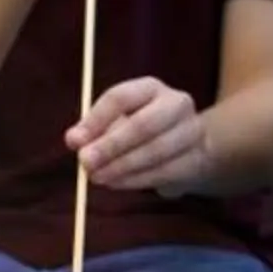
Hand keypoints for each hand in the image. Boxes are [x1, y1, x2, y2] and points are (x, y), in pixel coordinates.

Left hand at [65, 77, 211, 194]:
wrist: (187, 148)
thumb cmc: (139, 131)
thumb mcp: (114, 123)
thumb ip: (92, 130)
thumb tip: (74, 139)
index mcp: (150, 88)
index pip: (121, 98)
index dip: (96, 120)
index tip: (74, 142)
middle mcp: (177, 104)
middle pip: (144, 124)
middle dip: (112, 146)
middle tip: (86, 163)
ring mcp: (192, 131)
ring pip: (156, 150)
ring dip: (122, 167)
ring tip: (98, 177)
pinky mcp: (198, 158)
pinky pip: (166, 171)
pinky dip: (137, 180)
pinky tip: (117, 183)